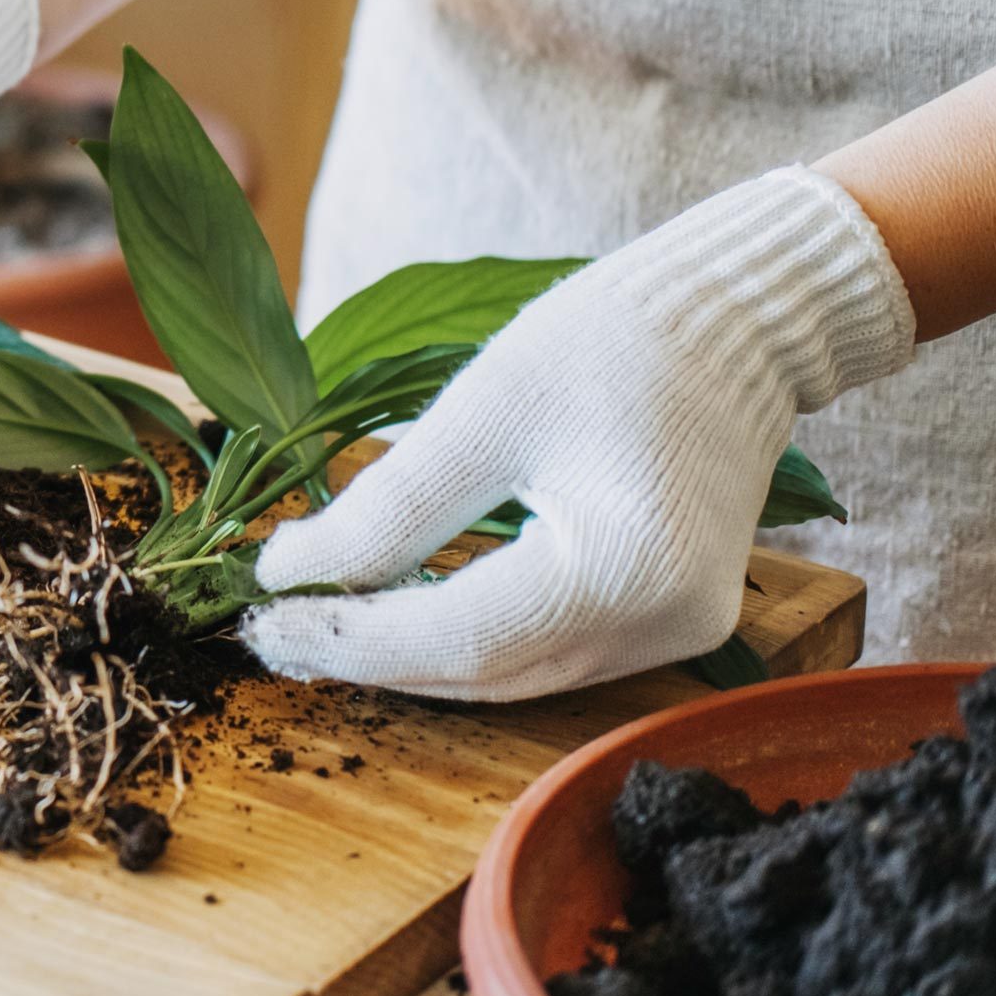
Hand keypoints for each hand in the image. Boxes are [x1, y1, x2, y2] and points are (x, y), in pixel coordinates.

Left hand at [242, 167, 916, 701]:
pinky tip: (400, 612)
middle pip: (482, 673)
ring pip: (512, 675)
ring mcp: (678, 634)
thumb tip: (288, 574)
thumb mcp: (481, 412)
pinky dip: (470, 640)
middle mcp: (664, 627)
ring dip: (412, 657)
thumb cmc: (612, 341)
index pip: (454, 638)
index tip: (258, 615)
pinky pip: (549, 653)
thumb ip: (387, 507)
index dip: (348, 635)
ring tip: (316, 623)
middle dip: (368, 654)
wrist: (738, 319)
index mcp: (624, 569)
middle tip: (267, 626)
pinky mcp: (672, 622)